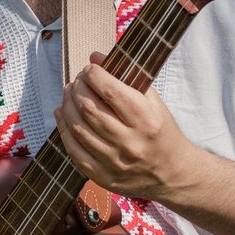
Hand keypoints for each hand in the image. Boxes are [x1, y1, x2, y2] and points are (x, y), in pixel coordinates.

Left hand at [56, 53, 203, 200]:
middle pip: (89, 109)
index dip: (93, 76)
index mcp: (146, 120)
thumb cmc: (161, 131)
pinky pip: (73, 150)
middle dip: (77, 89)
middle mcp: (130, 142)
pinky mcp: (102, 176)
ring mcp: (115, 162)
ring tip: (68, 94)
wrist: (173, 172)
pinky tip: (62, 115)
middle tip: (77, 81)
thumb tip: (94, 58)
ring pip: (77, 128)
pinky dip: (63, 128)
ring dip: (67, 106)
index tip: (89, 69)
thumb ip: (126, 79)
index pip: (111, 92)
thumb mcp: (153, 102)